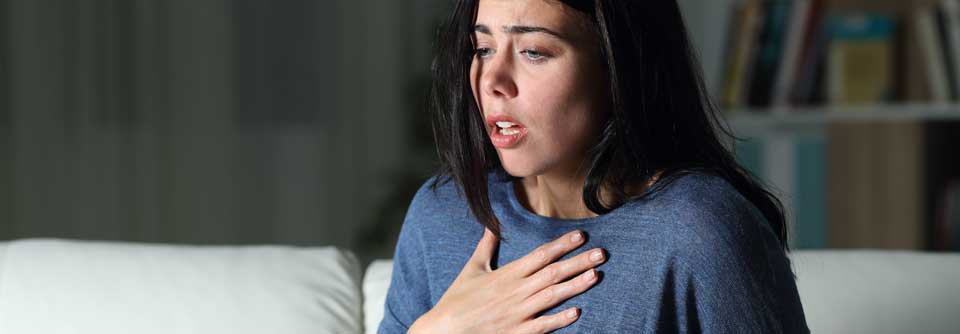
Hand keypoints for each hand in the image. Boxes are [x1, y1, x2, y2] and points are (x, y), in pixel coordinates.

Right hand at [408, 228, 605, 333]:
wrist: (444, 330)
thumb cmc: (457, 300)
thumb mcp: (472, 269)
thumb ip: (486, 247)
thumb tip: (492, 225)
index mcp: (507, 274)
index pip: (540, 255)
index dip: (561, 245)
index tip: (581, 236)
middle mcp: (515, 291)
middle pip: (552, 273)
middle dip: (578, 262)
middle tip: (601, 253)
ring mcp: (517, 313)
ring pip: (552, 297)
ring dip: (575, 286)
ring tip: (595, 275)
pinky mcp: (516, 333)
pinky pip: (542, 326)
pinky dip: (559, 319)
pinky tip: (576, 312)